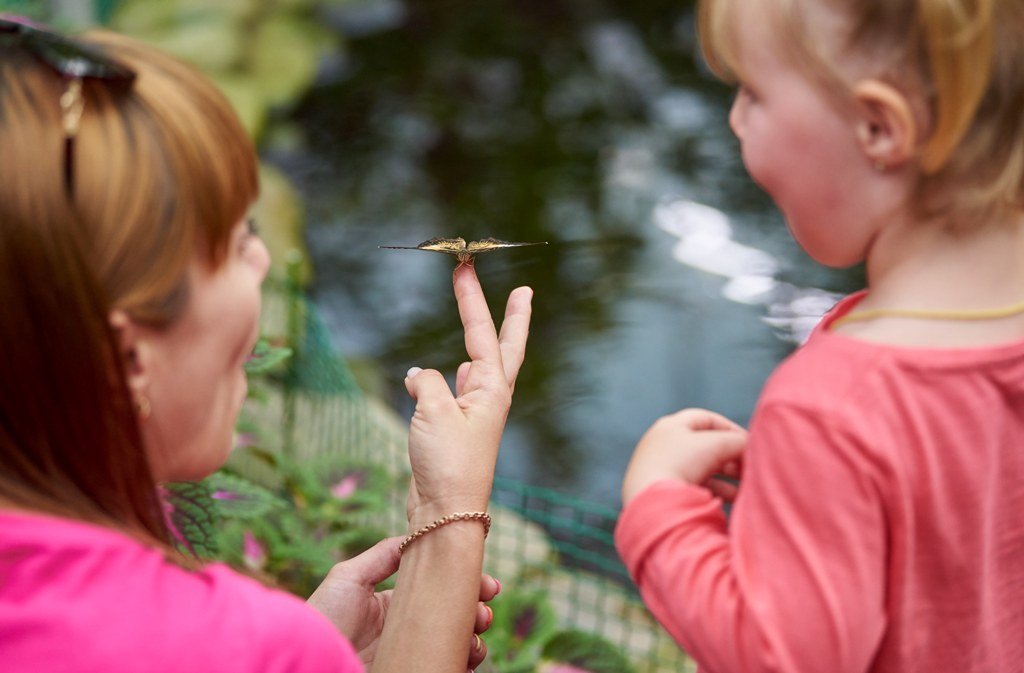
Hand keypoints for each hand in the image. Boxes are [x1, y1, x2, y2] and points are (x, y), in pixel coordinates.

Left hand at [307, 537, 501, 669]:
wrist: (312, 661)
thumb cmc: (324, 619)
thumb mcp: (348, 577)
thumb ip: (384, 554)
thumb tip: (417, 535)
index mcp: (393, 607)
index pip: (438, 593)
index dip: (466, 587)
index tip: (489, 586)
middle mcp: (405, 632)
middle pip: (453, 619)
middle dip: (476, 612)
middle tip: (482, 612)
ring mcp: (410, 655)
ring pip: (456, 646)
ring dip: (475, 639)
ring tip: (474, 634)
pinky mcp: (414, 672)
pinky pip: (448, 670)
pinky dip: (463, 664)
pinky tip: (466, 656)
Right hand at [403, 264, 531, 524]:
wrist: (444, 512)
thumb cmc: (447, 463)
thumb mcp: (433, 412)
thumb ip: (426, 382)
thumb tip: (420, 375)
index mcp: (491, 390)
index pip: (484, 333)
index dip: (473, 298)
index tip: (466, 267)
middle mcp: (488, 398)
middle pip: (503, 347)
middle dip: (507, 317)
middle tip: (522, 290)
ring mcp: (474, 414)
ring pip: (479, 368)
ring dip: (479, 343)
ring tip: (481, 322)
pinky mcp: (455, 430)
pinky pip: (454, 391)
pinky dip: (447, 375)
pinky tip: (443, 372)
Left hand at [621, 408, 747, 504]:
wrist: (654, 501)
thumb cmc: (682, 462)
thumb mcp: (717, 444)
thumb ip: (739, 441)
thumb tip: (752, 448)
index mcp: (670, 426)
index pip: (706, 419)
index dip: (730, 428)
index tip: (750, 442)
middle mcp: (664, 445)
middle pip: (706, 446)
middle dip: (732, 455)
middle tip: (751, 466)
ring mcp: (663, 469)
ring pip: (703, 469)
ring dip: (728, 475)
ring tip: (748, 485)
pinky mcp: (665, 492)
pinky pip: (696, 488)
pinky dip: (717, 491)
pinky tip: (734, 499)